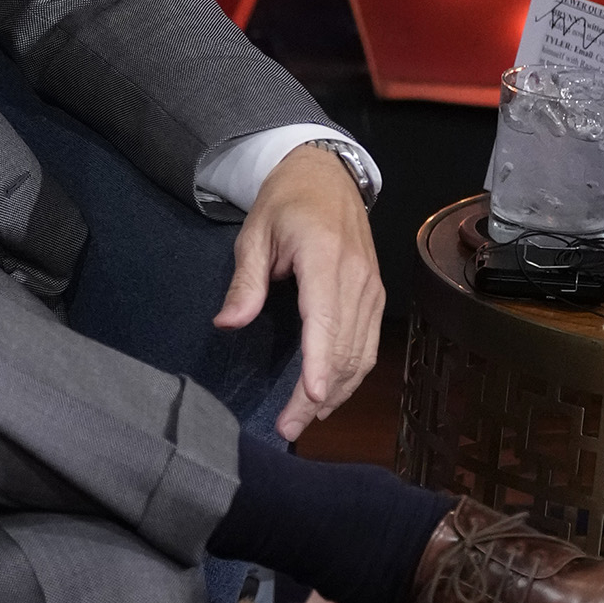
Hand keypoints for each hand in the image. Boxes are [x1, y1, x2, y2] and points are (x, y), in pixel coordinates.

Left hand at [212, 146, 383, 442]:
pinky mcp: (375, 295)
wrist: (325, 174)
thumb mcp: (254, 234)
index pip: (324, 320)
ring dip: (337, 392)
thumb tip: (228, 323)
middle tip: (288, 428)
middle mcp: (356, 276)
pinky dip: (352, 374)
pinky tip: (330, 395)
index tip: (309, 397)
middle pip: (343, 348)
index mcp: (324, 257)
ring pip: (361, 353)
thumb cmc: (285, 202)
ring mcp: (371, 287)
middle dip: (318, 394)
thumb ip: (245, 282)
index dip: (318, 363)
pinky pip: (369, 344)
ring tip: (306, 420)